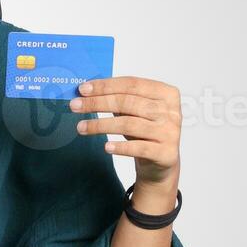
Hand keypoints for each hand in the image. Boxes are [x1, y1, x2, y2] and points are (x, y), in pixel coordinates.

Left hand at [70, 75, 181, 199]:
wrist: (161, 162)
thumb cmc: (144, 131)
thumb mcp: (134, 112)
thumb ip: (118, 99)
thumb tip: (87, 91)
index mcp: (166, 93)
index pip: (132, 84)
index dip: (105, 85)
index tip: (83, 89)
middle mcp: (171, 111)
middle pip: (128, 102)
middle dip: (98, 103)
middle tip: (75, 106)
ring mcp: (171, 132)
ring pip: (130, 124)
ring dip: (101, 125)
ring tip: (81, 127)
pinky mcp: (166, 153)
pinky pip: (139, 148)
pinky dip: (121, 147)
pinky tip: (106, 147)